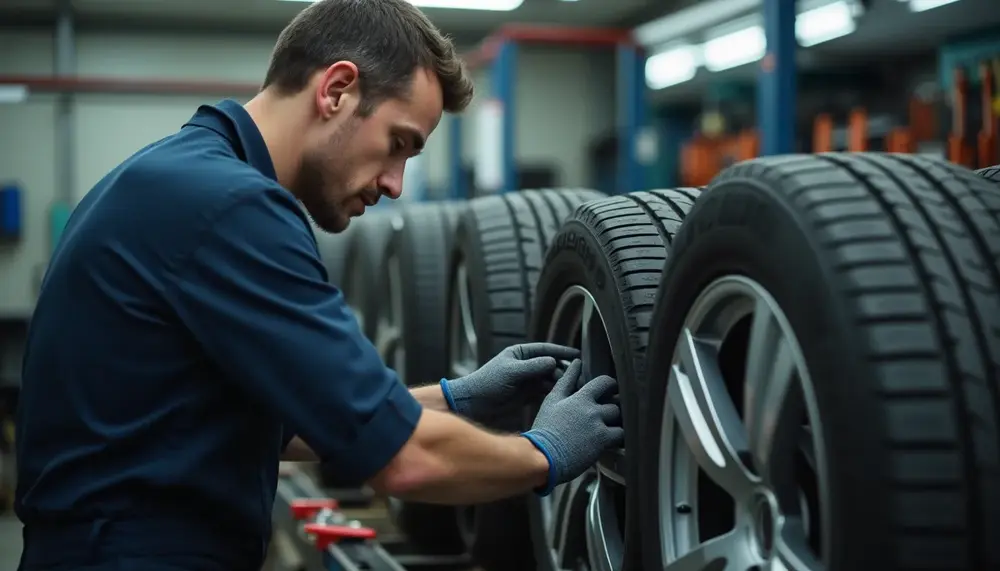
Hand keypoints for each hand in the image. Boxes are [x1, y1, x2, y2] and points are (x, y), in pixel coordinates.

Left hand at [440, 342, 579, 424]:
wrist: (473, 404)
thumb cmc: (487, 383)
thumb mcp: (511, 372)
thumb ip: (533, 367)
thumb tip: (554, 362)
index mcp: (520, 354)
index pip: (545, 349)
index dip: (562, 351)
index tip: (578, 354)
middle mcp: (525, 365)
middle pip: (551, 365)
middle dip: (564, 369)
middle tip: (580, 376)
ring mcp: (527, 380)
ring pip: (550, 379)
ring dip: (561, 382)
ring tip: (575, 387)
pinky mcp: (527, 395)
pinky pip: (545, 392)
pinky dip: (554, 393)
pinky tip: (564, 396)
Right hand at [521, 360, 622, 494]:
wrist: (543, 455)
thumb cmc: (545, 429)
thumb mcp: (551, 401)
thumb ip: (565, 381)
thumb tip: (576, 363)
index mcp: (580, 398)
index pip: (603, 382)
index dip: (610, 386)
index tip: (609, 390)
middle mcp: (591, 408)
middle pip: (614, 401)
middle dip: (612, 404)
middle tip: (609, 411)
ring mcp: (598, 423)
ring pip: (617, 415)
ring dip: (615, 420)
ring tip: (607, 427)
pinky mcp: (602, 440)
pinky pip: (620, 434)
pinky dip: (617, 436)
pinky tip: (611, 440)